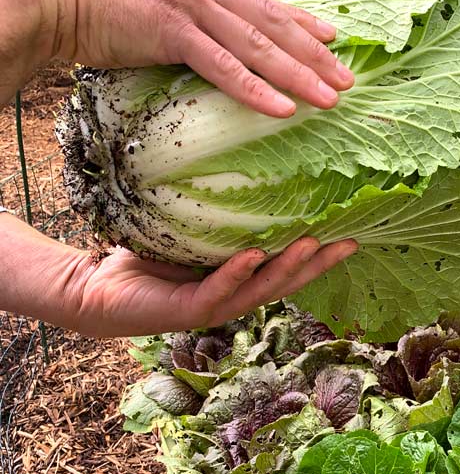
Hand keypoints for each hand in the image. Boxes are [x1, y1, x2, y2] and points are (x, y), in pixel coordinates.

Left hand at [0, 214, 355, 337]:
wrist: (97, 289)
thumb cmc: (144, 257)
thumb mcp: (186, 228)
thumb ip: (212, 210)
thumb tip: (235, 162)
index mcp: (239, 278)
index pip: (286, 265)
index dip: (319, 254)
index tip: (349, 231)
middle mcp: (233, 295)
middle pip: (286, 282)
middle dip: (318, 264)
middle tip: (349, 241)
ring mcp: (213, 306)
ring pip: (260, 291)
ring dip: (288, 269)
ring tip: (313, 245)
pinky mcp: (188, 311)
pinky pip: (217, 291)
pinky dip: (236, 274)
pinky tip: (253, 256)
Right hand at [2, 0, 353, 114]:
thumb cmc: (100, 3)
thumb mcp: (156, 4)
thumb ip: (189, 19)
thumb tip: (208, 45)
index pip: (265, 5)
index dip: (303, 24)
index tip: (334, 41)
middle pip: (273, 26)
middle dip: (315, 55)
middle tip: (348, 80)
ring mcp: (190, 6)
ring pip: (257, 46)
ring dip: (299, 75)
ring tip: (331, 98)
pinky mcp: (171, 30)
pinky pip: (222, 67)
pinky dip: (255, 89)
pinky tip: (283, 108)